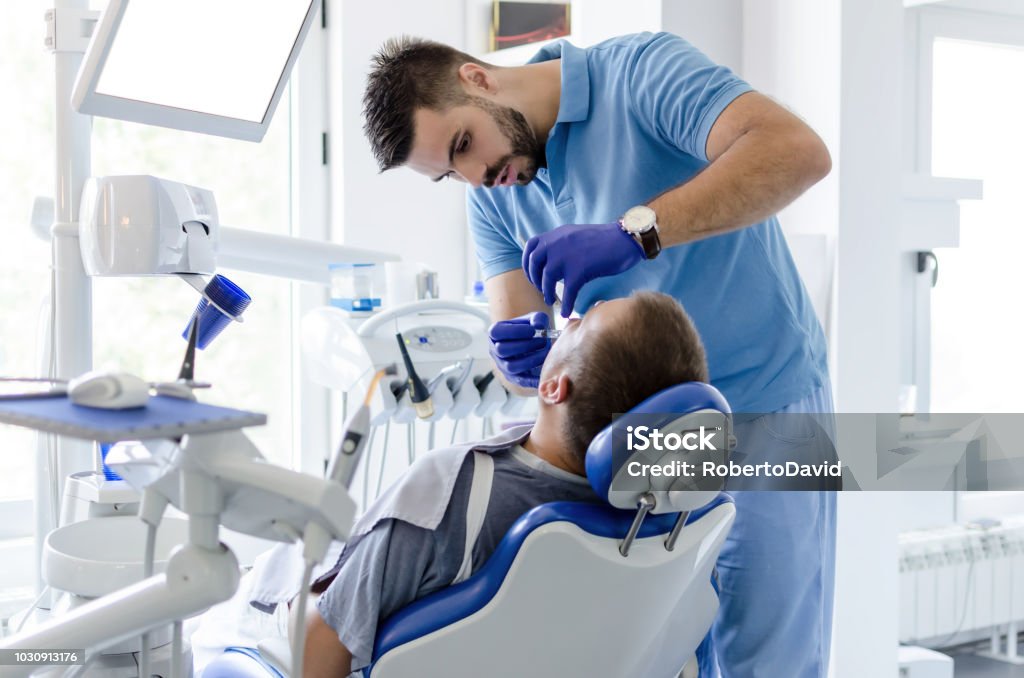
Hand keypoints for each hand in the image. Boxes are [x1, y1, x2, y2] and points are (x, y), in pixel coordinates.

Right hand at [488, 312, 551, 388]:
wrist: (533, 343)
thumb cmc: (531, 329)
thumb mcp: (534, 319)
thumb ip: (538, 318)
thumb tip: (539, 326)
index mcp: (496, 333)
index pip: (496, 332)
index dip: (514, 331)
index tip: (533, 330)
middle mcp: (495, 350)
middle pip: (502, 350)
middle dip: (525, 345)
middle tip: (542, 341)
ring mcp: (502, 365)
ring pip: (511, 366)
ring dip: (530, 359)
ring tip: (545, 352)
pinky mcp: (513, 377)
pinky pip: (520, 380)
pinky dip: (532, 379)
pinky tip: (544, 373)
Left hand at [522, 223, 644, 316]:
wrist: (624, 239)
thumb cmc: (605, 240)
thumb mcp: (576, 235)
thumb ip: (562, 244)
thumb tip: (551, 259)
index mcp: (557, 234)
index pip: (531, 245)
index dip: (527, 262)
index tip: (532, 275)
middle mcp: (558, 243)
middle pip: (535, 262)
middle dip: (534, 279)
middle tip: (541, 289)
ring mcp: (567, 255)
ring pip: (547, 278)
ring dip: (547, 292)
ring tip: (551, 300)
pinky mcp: (580, 269)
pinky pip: (568, 291)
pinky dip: (566, 304)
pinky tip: (566, 312)